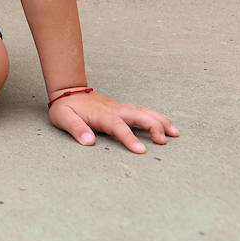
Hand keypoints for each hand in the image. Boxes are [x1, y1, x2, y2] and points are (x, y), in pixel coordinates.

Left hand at [47, 90, 178, 153]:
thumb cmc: (66, 107)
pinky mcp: (122, 109)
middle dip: (153, 127)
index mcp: (101, 114)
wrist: (68, 90)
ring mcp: (120, 108)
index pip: (118, 127)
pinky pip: (142, 112)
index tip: (141, 150)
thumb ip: (76, 129)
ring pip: (144, 112)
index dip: (130, 138)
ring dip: (160, 121)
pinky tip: (166, 125)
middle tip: (165, 141)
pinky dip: (156, 117)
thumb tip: (89, 142)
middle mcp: (115, 110)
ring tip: (175, 133)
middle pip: (138, 116)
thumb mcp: (64, 118)